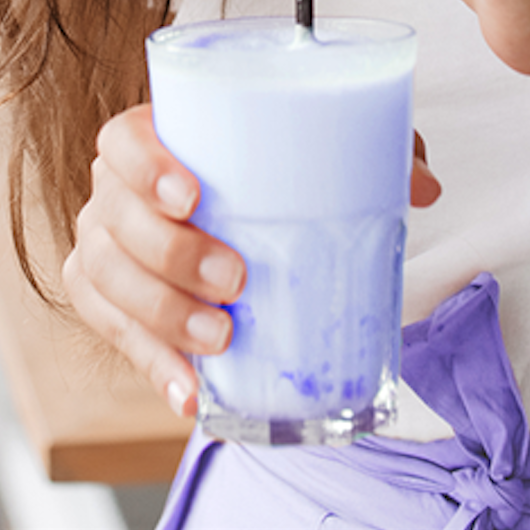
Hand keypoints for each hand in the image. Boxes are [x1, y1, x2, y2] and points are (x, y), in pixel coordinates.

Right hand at [63, 102, 441, 414]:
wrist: (238, 220)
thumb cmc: (271, 175)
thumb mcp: (322, 154)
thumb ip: (374, 154)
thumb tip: (423, 187)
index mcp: (155, 138)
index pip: (122, 140)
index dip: (145, 166)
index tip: (192, 195)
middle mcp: (116, 192)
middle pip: (115, 219)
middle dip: (170, 255)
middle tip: (235, 279)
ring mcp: (107, 248)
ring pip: (106, 279)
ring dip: (162, 315)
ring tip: (220, 338)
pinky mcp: (109, 305)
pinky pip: (116, 336)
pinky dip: (154, 366)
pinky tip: (192, 391)